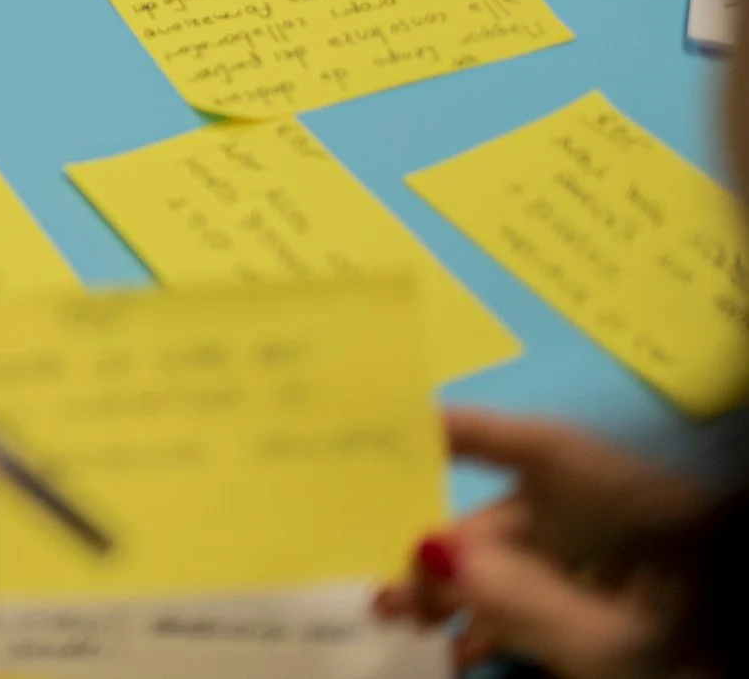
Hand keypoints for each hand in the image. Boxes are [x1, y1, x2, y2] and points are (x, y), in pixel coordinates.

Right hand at [374, 409, 704, 678]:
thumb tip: (427, 553)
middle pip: (511, 519)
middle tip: (384, 595)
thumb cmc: (705, 657)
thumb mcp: (614, 643)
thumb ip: (520, 599)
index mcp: (627, 501)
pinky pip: (552, 600)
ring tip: (403, 624)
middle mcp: (620, 519)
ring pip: (523, 565)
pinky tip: (466, 652)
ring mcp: (626, 567)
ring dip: (464, 595)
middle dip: (441, 551)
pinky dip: (508, 623)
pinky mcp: (631, 611)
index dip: (454, 431)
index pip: (528, 444)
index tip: (377, 427)